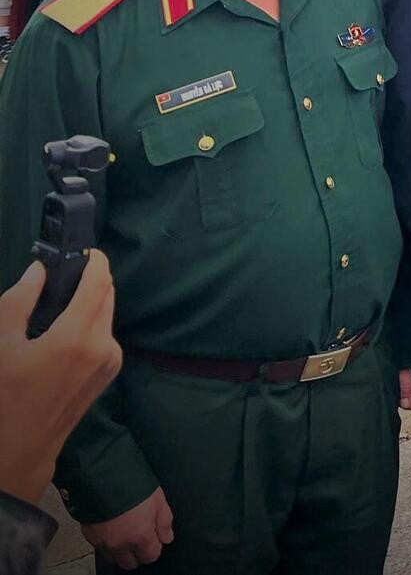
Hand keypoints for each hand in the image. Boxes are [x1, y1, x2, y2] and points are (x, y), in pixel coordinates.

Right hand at [0, 253, 122, 504]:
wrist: (16, 451)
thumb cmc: (3, 397)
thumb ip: (19, 300)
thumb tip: (39, 271)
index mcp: (79, 336)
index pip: (100, 281)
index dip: (93, 259)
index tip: (80, 249)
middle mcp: (104, 346)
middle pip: (106, 295)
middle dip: (88, 280)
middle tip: (58, 277)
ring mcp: (110, 362)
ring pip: (106, 314)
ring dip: (88, 302)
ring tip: (53, 306)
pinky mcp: (108, 374)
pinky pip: (102, 334)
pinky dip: (88, 323)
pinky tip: (60, 331)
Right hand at [82, 488, 172, 569]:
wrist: (102, 477)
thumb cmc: (133, 485)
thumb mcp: (158, 500)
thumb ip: (164, 522)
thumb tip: (167, 538)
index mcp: (140, 537)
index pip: (150, 557)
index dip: (154, 548)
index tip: (154, 538)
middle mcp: (120, 545)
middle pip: (130, 563)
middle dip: (137, 553)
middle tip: (140, 536)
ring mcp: (102, 542)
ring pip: (113, 558)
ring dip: (121, 551)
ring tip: (126, 532)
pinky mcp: (89, 536)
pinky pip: (100, 547)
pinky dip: (107, 542)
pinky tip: (112, 527)